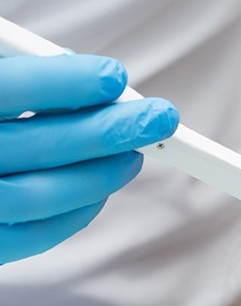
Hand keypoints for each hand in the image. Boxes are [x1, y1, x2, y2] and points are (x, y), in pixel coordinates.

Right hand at [0, 54, 177, 262]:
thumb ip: (16, 74)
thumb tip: (80, 70)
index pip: (7, 90)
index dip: (64, 82)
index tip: (116, 76)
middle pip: (35, 146)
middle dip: (107, 130)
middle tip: (161, 117)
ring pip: (40, 196)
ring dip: (101, 174)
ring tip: (137, 153)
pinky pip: (34, 236)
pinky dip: (79, 211)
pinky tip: (103, 187)